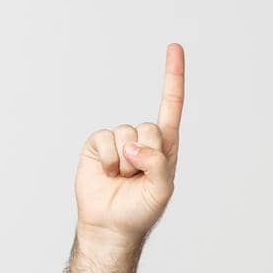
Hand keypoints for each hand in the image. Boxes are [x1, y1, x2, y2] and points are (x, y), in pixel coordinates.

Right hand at [74, 43, 185, 244]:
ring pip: (125, 134)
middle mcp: (142, 140)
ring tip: (123, 179)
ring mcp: (119, 141)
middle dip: (145, 155)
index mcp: (165, 146)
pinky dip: (107, 160)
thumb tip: (134, 146)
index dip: (173, 76)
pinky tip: (108, 175)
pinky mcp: (97, 146)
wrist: (111, 226)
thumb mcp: (162, 189)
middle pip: (148, 127)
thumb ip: (158, 164)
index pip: (171, 105)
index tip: (174, 47)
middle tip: (138, 178)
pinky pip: (104, 139)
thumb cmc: (141, 210)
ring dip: (125, 162)